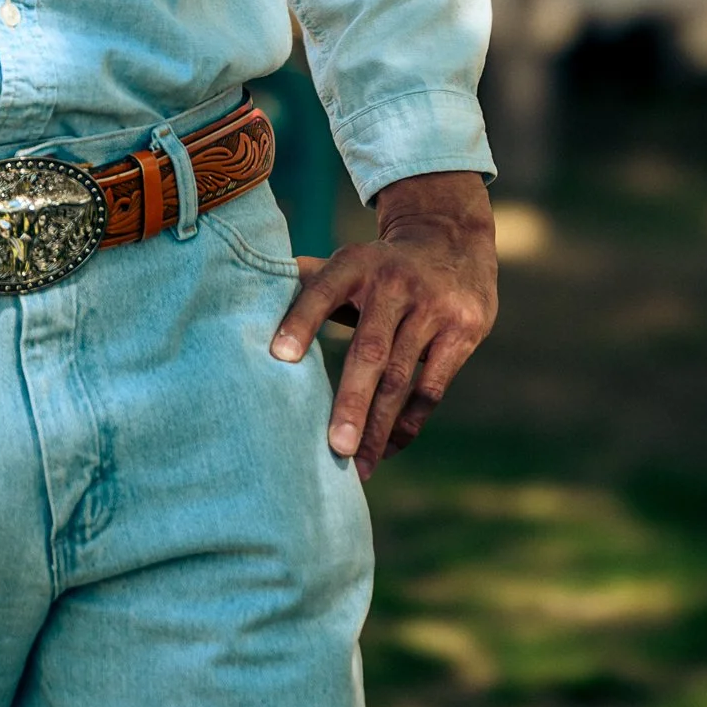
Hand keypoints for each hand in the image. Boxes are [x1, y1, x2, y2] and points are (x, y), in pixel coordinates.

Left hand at [268, 171, 496, 480]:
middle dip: (351, 402)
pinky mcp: (463, 332)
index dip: (301, 322)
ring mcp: (433, 308)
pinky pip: (431, 389)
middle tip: (334, 447)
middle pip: (370, 351)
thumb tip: (243, 297)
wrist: (452, 239)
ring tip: (357, 466)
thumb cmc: (379, 267)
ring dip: (379, 427)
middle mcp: (395, 284)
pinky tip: (386, 450)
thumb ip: (304, 283)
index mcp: (356, 264)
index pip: (322, 291)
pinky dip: (407, 425)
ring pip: (402, 378)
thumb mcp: (346, 262)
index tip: (279, 358)